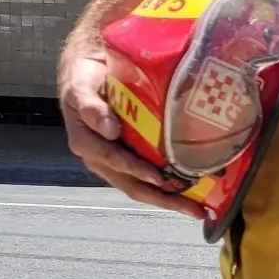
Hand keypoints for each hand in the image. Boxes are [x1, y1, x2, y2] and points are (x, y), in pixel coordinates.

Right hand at [59, 46, 206, 217]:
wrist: (88, 68)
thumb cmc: (83, 78)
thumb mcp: (80, 88)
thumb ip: (92, 108)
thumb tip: (110, 130)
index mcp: (88, 144)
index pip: (116, 163)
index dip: (138, 171)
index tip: (161, 178)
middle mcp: (102, 158)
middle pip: (133, 186)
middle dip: (164, 199)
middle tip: (194, 210)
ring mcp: (117, 160)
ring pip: (143, 186)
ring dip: (170, 198)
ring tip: (197, 207)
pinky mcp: (130, 155)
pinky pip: (149, 174)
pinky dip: (169, 184)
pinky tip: (191, 187)